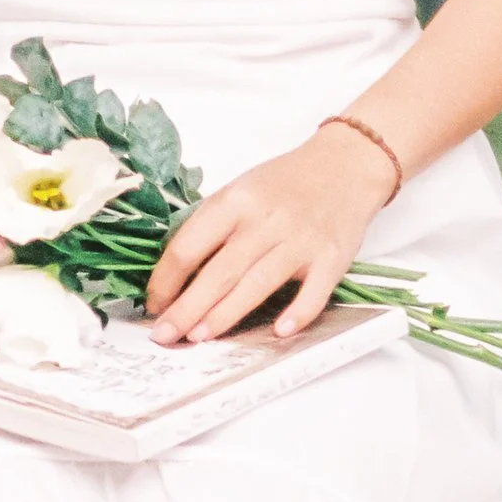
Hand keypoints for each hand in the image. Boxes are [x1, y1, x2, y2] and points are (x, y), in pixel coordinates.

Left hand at [143, 126, 397, 344]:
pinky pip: (313, 292)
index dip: (166, 279)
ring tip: (199, 336)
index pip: (189, 245)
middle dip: (186, 308)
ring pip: (256, 285)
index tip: (155, 303)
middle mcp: (266, 220)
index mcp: (236, 200)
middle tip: (165, 335)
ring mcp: (301, 240)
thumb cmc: (286, 183)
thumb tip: (176, 274)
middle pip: (218, 272)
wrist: (346, 165)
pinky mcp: (332, 258)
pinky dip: (297, 313)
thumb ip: (213, 225)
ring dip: (225, 315)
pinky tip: (278, 332)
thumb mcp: (241, 189)